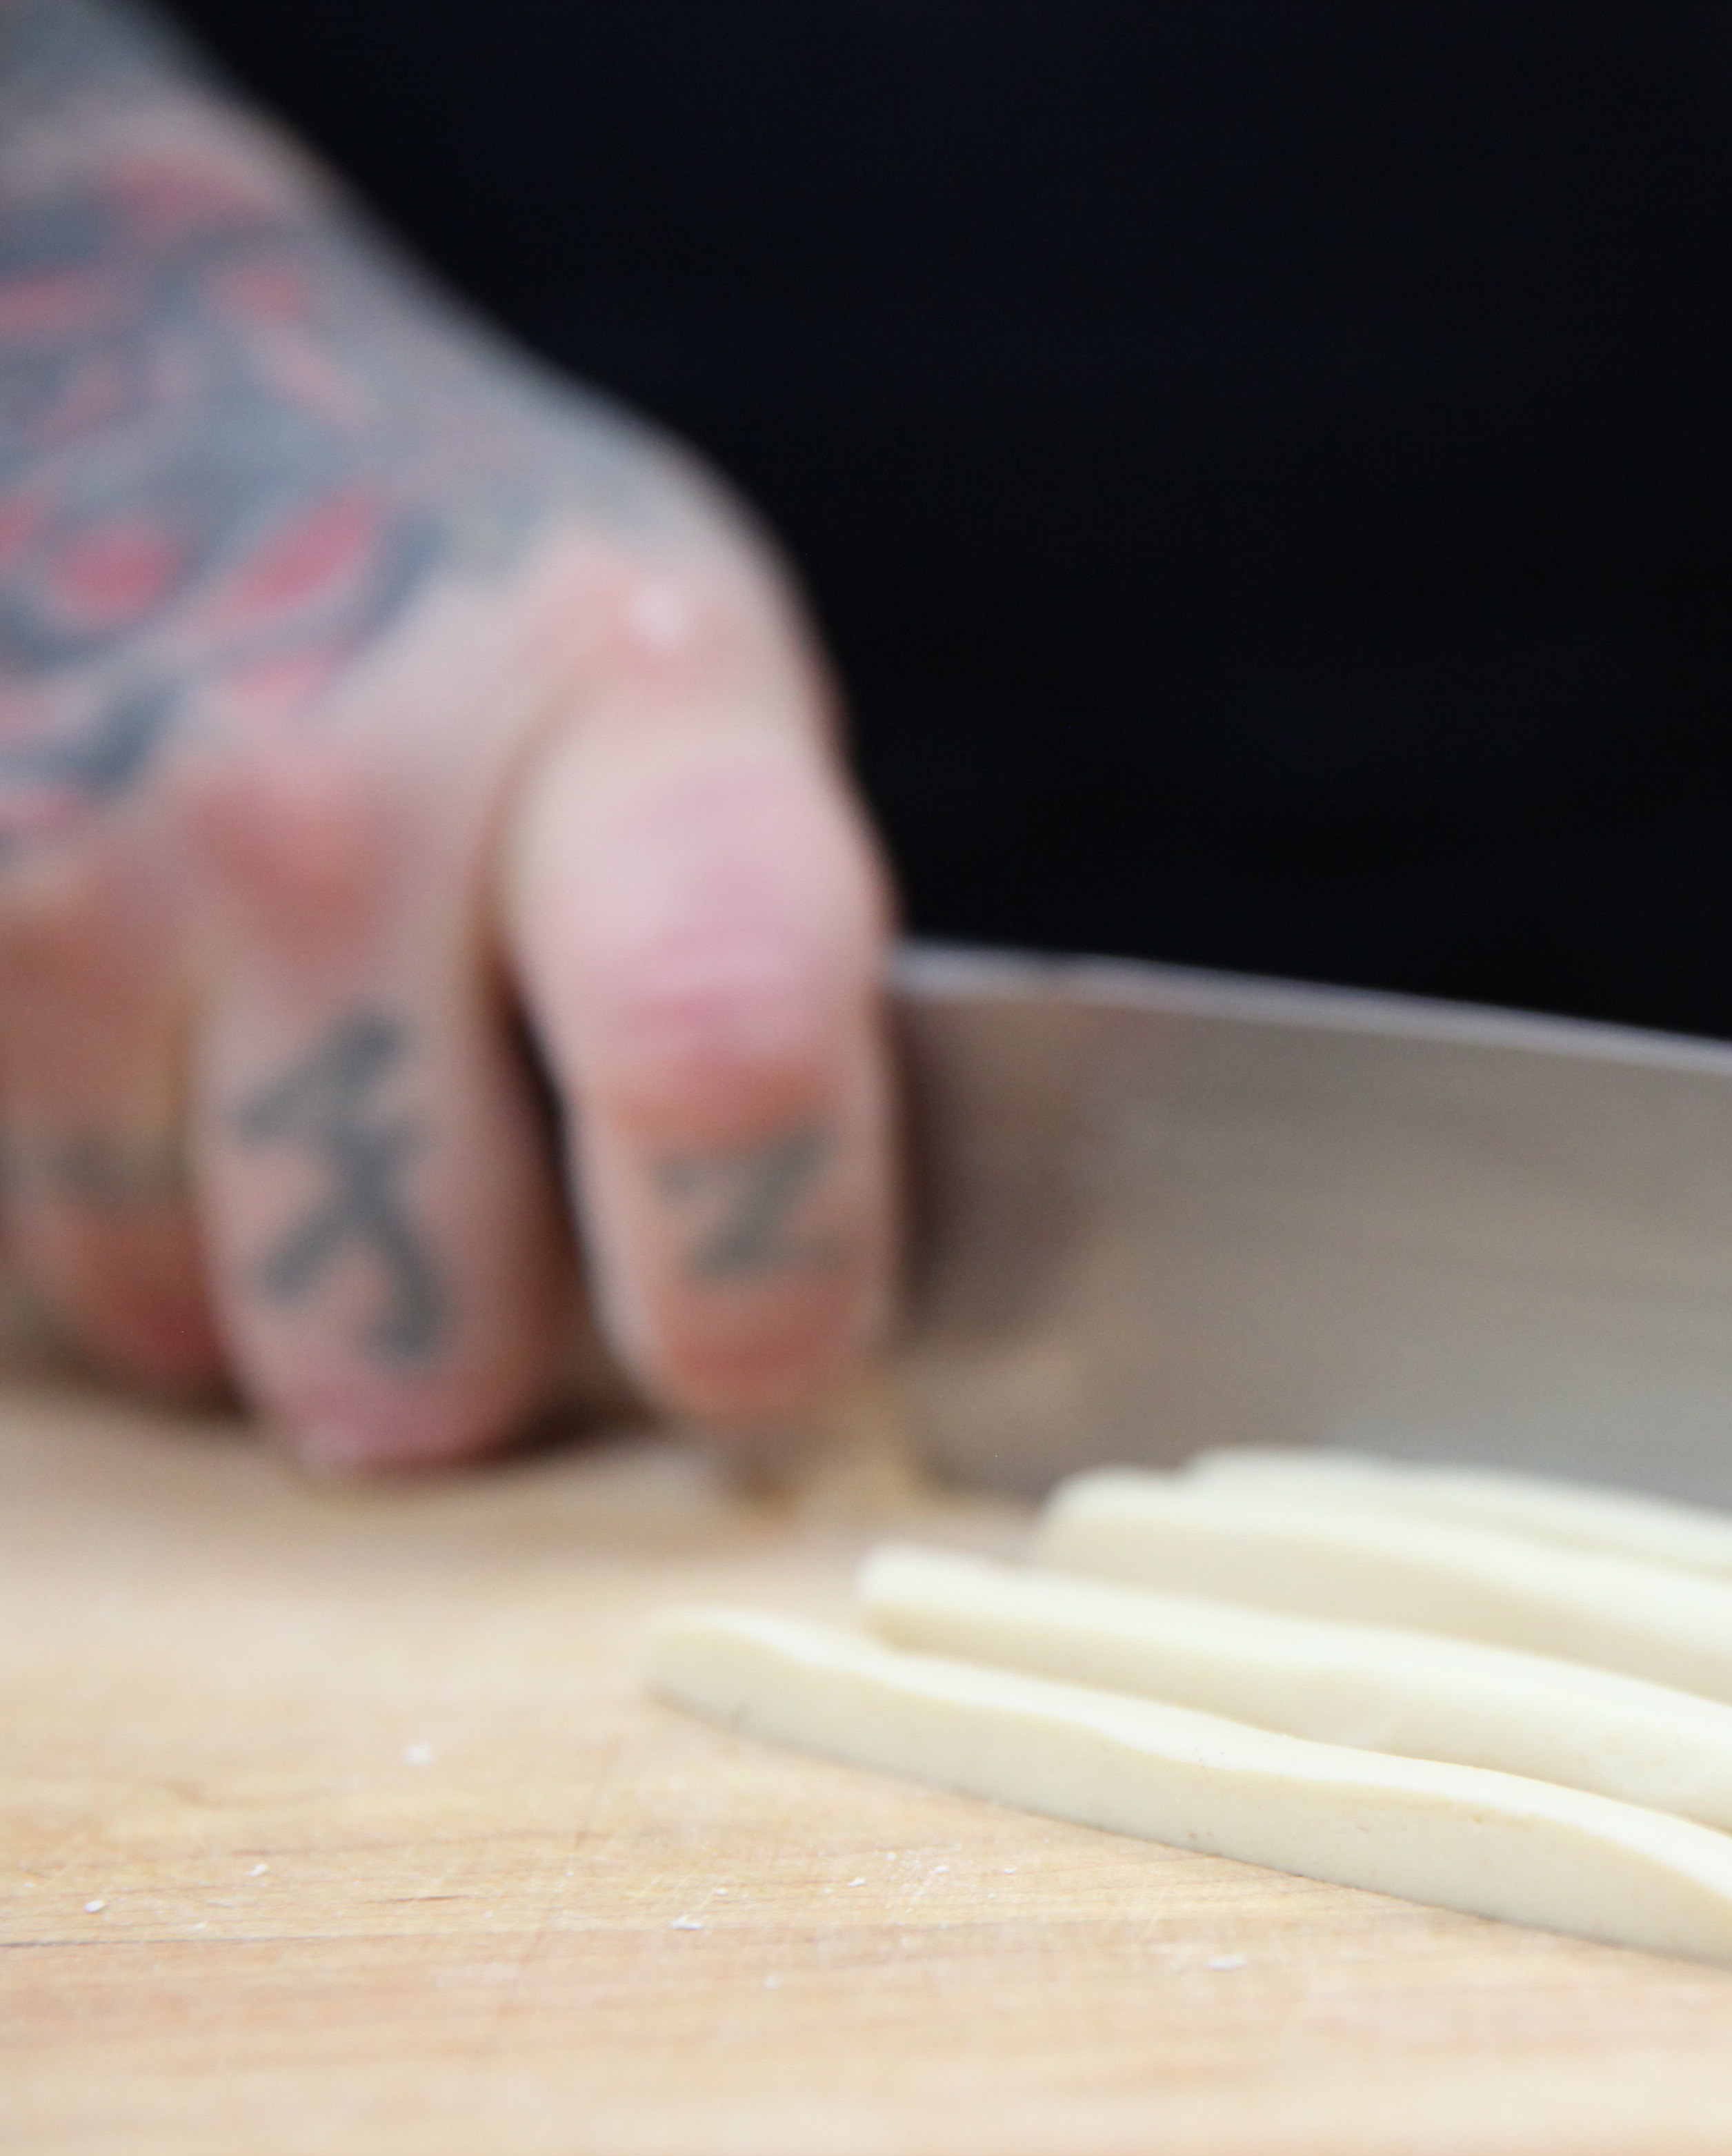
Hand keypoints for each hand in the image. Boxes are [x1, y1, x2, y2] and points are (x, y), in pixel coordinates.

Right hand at [0, 153, 890, 1467]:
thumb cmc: (460, 585)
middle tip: (444, 1248)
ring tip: (254, 1083)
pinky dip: (64, 1172)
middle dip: (441, 1364)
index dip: (751, 1284)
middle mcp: (335, 792)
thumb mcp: (684, 696)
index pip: (723, 1061)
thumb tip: (772, 1322)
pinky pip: (0, 1224)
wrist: (102, 331)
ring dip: (214, 1277)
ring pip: (165, 1312)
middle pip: (417, 1317)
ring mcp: (71, 853)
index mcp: (633, 719)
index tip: (740, 1350)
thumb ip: (748, 985)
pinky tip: (111, 1026)